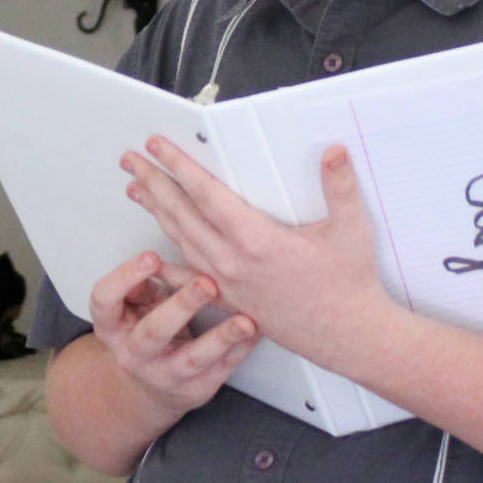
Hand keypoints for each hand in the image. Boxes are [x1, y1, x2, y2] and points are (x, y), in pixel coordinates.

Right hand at [86, 251, 259, 417]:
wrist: (151, 389)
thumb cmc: (146, 332)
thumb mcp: (135, 306)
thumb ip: (141, 283)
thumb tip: (155, 264)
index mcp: (112, 327)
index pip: (105, 300)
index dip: (125, 278)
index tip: (152, 256)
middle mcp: (133, 354)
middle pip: (153, 332)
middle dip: (181, 306)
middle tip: (207, 283)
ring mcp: (165, 376)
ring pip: (193, 358)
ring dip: (221, 337)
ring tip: (245, 321)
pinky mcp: (195, 390)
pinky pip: (222, 369)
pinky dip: (242, 349)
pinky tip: (258, 330)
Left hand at [123, 137, 392, 371]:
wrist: (347, 335)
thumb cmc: (349, 283)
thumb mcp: (352, 230)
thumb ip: (341, 187)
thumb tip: (334, 151)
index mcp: (258, 240)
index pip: (207, 195)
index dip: (179, 167)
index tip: (156, 146)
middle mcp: (233, 263)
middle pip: (182, 215)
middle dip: (155, 184)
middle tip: (130, 161)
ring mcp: (228, 284)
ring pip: (181, 242)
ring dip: (156, 214)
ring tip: (137, 190)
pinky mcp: (230, 301)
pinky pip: (189, 280)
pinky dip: (166, 266)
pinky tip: (149, 259)